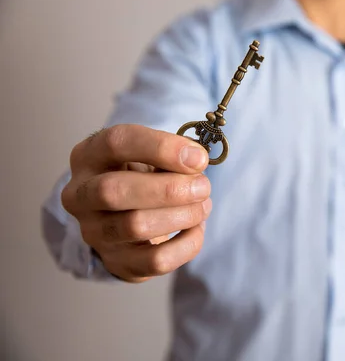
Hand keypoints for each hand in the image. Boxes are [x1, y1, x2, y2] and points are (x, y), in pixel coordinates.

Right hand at [61, 124, 210, 282]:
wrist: (124, 219)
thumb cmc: (140, 177)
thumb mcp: (149, 155)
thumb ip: (171, 154)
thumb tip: (196, 161)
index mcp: (88, 156)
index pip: (115, 142)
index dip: (161, 147)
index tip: (199, 158)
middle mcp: (80, 195)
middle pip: (114, 190)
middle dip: (169, 189)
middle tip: (203, 187)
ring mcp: (94, 232)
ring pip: (135, 226)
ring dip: (182, 215)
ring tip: (203, 206)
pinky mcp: (115, 262)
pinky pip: (155, 260)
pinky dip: (186, 244)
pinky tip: (197, 229)